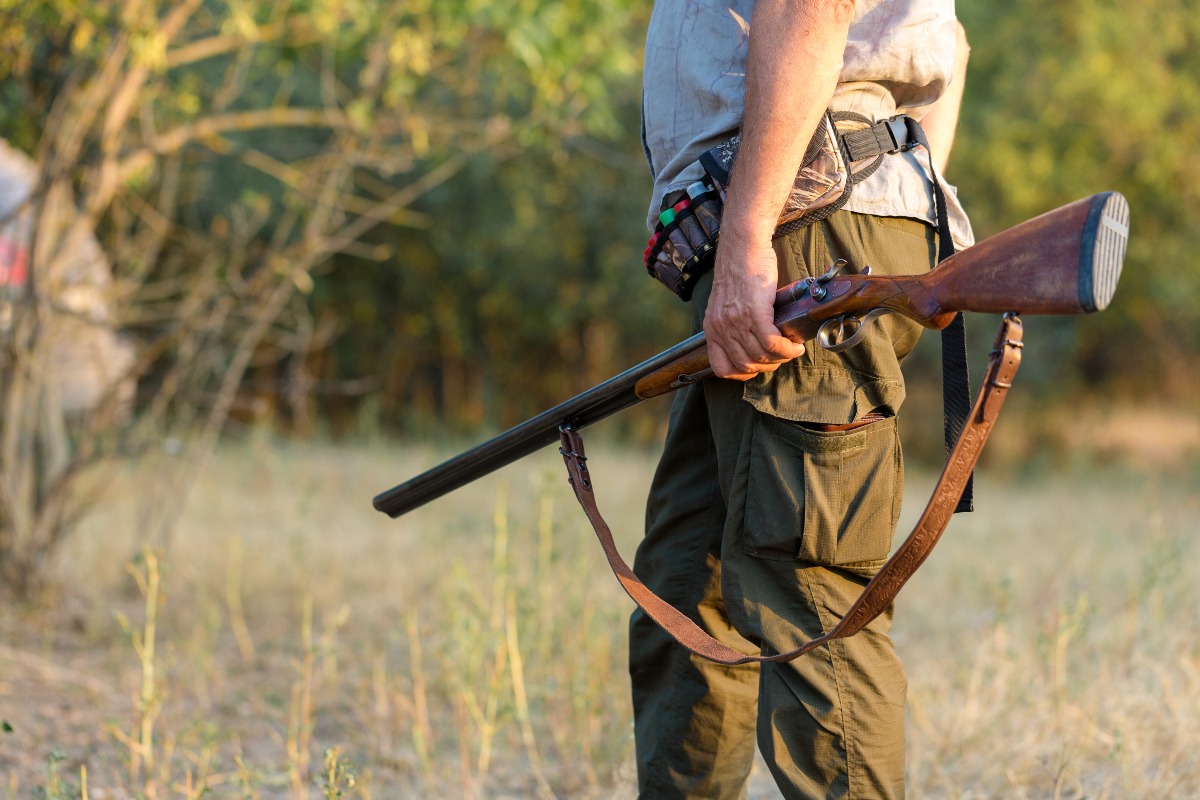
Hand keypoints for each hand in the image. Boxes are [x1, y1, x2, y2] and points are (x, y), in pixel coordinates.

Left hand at [704, 234, 805, 379]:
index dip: (742, 373)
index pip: (721, 367)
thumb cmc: (740, 270)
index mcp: (712, 328)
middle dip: (768, 366)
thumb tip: (753, 343)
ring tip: (792, 349)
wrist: (743, 247)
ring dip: (782, 357)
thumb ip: (733, 324)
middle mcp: (721, 328)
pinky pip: (772, 343)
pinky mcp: (754, 312)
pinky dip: (787, 349)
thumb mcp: (726, 304)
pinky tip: (795, 345)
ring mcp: (736, 321)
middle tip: (782, 356)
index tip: (758, 367)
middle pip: (746, 364)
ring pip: (761, 356)